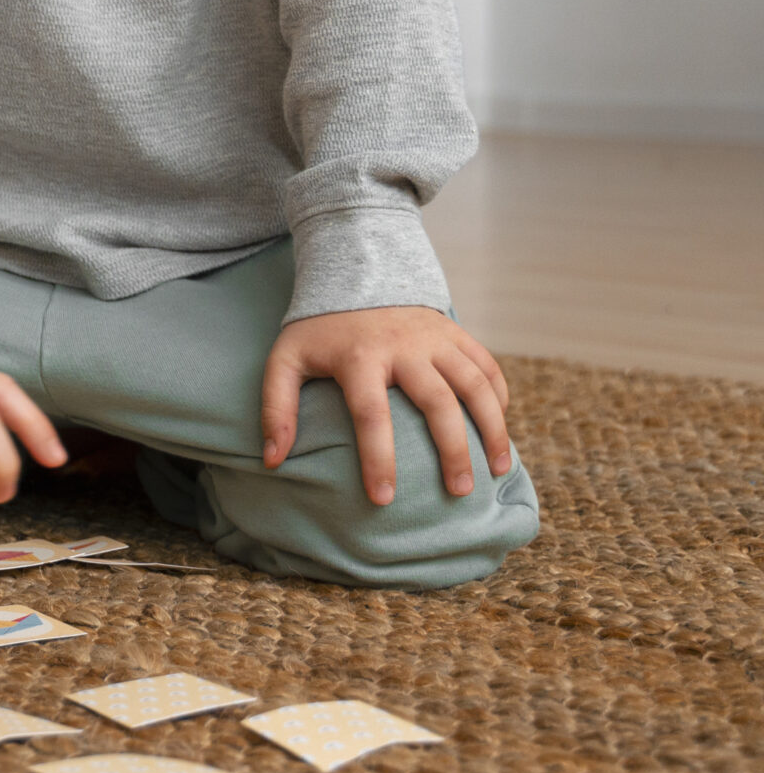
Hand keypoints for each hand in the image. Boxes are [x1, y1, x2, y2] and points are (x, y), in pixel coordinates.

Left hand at [261, 305, 512, 503]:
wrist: (354, 272)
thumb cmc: (318, 330)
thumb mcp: (285, 360)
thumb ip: (276, 408)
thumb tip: (273, 461)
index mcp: (359, 357)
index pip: (370, 415)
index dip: (378, 459)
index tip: (383, 499)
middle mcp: (403, 346)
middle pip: (437, 404)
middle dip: (453, 452)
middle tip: (460, 493)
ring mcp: (435, 337)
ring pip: (475, 386)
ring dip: (493, 429)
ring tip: (498, 471)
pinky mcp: (455, 332)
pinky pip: (488, 366)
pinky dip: (499, 398)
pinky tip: (499, 430)